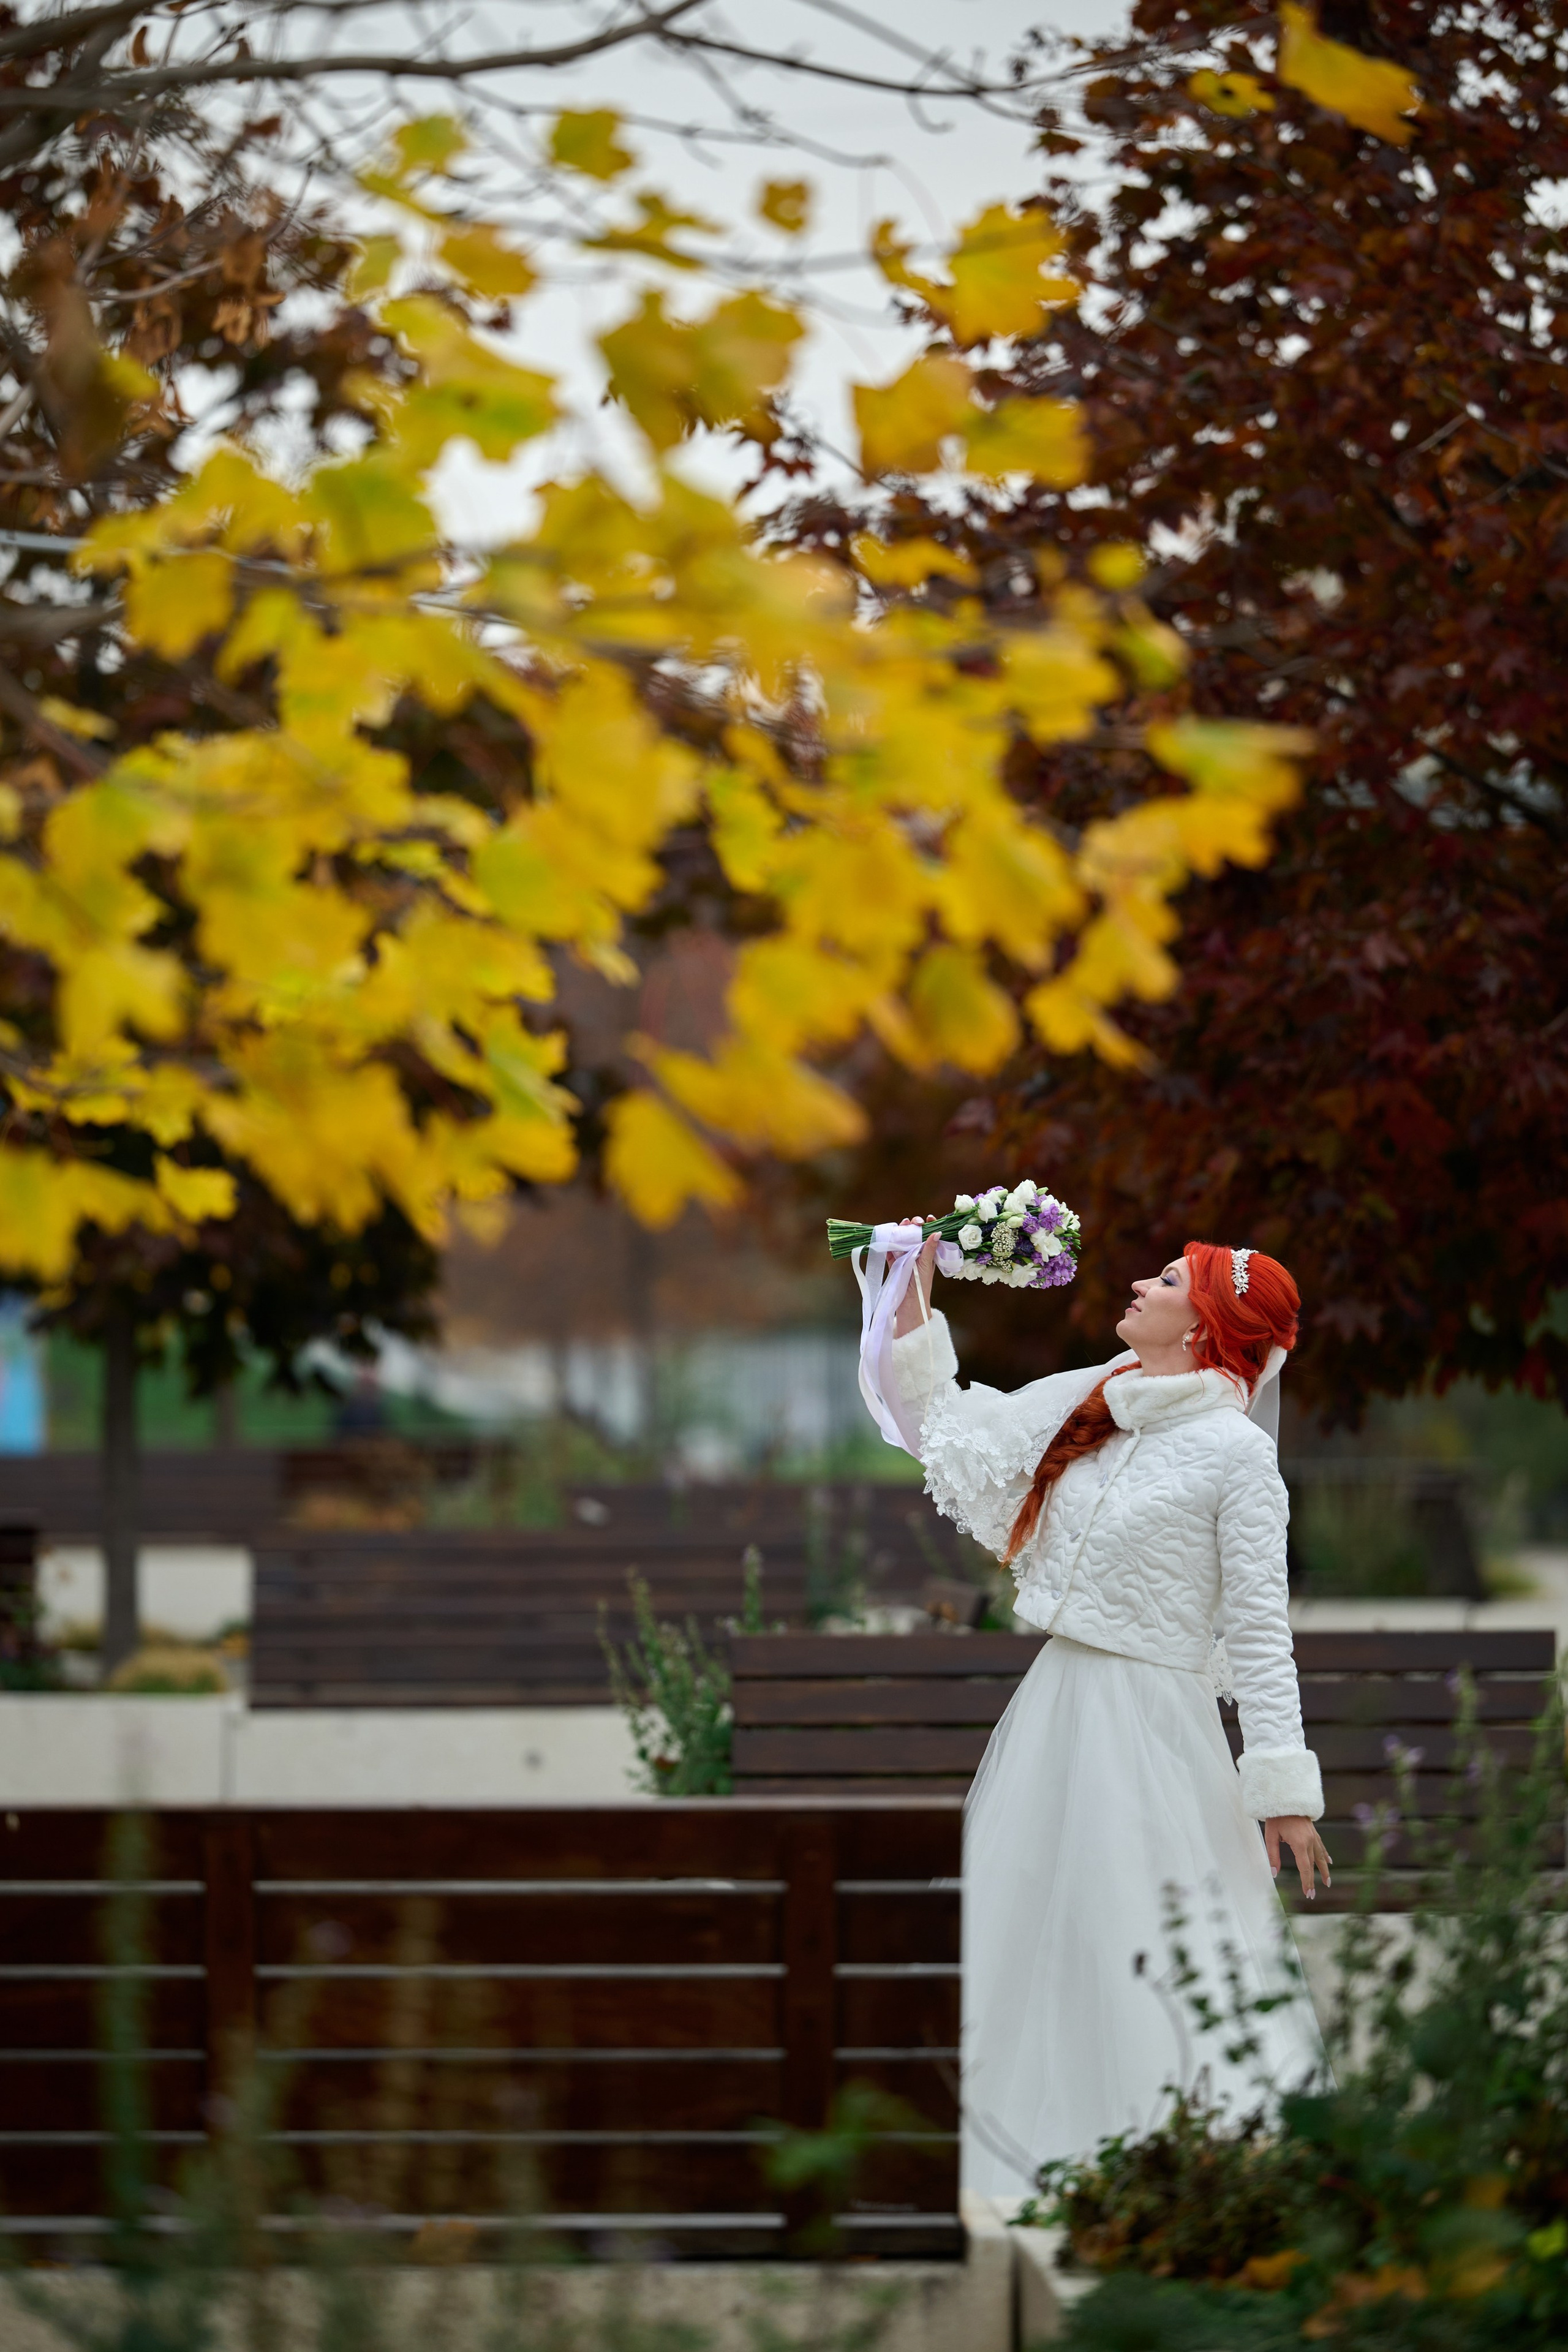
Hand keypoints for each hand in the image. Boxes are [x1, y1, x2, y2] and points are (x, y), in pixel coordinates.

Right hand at [892, 1221, 941, 1337]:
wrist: (908, 1303)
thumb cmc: (921, 1285)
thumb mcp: (926, 1265)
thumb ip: (929, 1249)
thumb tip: (937, 1232)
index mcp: (928, 1254)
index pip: (930, 1236)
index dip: (930, 1226)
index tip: (929, 1218)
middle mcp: (917, 1254)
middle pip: (915, 1235)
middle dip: (914, 1226)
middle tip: (914, 1222)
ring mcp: (904, 1257)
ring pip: (902, 1240)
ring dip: (902, 1231)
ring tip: (902, 1224)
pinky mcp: (893, 1262)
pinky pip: (890, 1249)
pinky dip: (888, 1241)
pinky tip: (888, 1234)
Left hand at [1264, 1815, 1331, 1899]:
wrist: (1286, 1797)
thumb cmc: (1276, 1817)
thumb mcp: (1271, 1836)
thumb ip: (1273, 1855)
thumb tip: (1274, 1873)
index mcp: (1299, 1843)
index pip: (1305, 1867)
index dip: (1306, 1882)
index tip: (1307, 1893)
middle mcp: (1309, 1841)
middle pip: (1313, 1865)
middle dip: (1313, 1880)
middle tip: (1312, 1895)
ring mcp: (1313, 1836)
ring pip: (1321, 1857)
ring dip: (1324, 1870)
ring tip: (1327, 1882)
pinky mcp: (1313, 1831)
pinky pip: (1321, 1846)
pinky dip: (1325, 1855)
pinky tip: (1329, 1861)